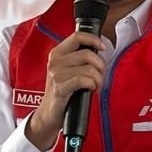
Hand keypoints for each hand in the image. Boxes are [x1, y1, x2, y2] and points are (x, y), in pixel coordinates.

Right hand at [25, 32, 104, 151]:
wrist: (49, 114)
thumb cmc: (62, 92)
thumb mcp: (66, 70)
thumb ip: (78, 58)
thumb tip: (98, 51)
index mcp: (57, 53)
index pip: (78, 36)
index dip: (94, 40)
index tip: (102, 48)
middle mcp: (55, 61)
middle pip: (87, 53)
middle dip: (100, 66)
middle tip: (99, 76)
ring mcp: (56, 74)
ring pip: (89, 69)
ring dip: (98, 79)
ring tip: (95, 86)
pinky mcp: (59, 87)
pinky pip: (83, 80)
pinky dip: (92, 85)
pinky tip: (90, 89)